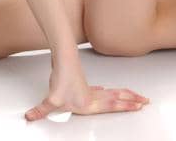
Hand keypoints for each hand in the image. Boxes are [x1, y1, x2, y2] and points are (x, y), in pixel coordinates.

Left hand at [24, 62, 148, 121]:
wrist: (63, 58)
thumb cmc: (62, 78)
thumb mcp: (51, 100)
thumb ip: (41, 111)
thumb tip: (29, 117)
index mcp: (90, 103)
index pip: (112, 106)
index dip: (126, 106)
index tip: (139, 106)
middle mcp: (93, 97)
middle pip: (118, 98)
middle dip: (132, 100)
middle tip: (145, 101)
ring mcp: (90, 89)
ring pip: (112, 93)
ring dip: (124, 95)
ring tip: (134, 96)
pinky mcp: (84, 84)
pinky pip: (102, 90)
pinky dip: (108, 91)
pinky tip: (106, 91)